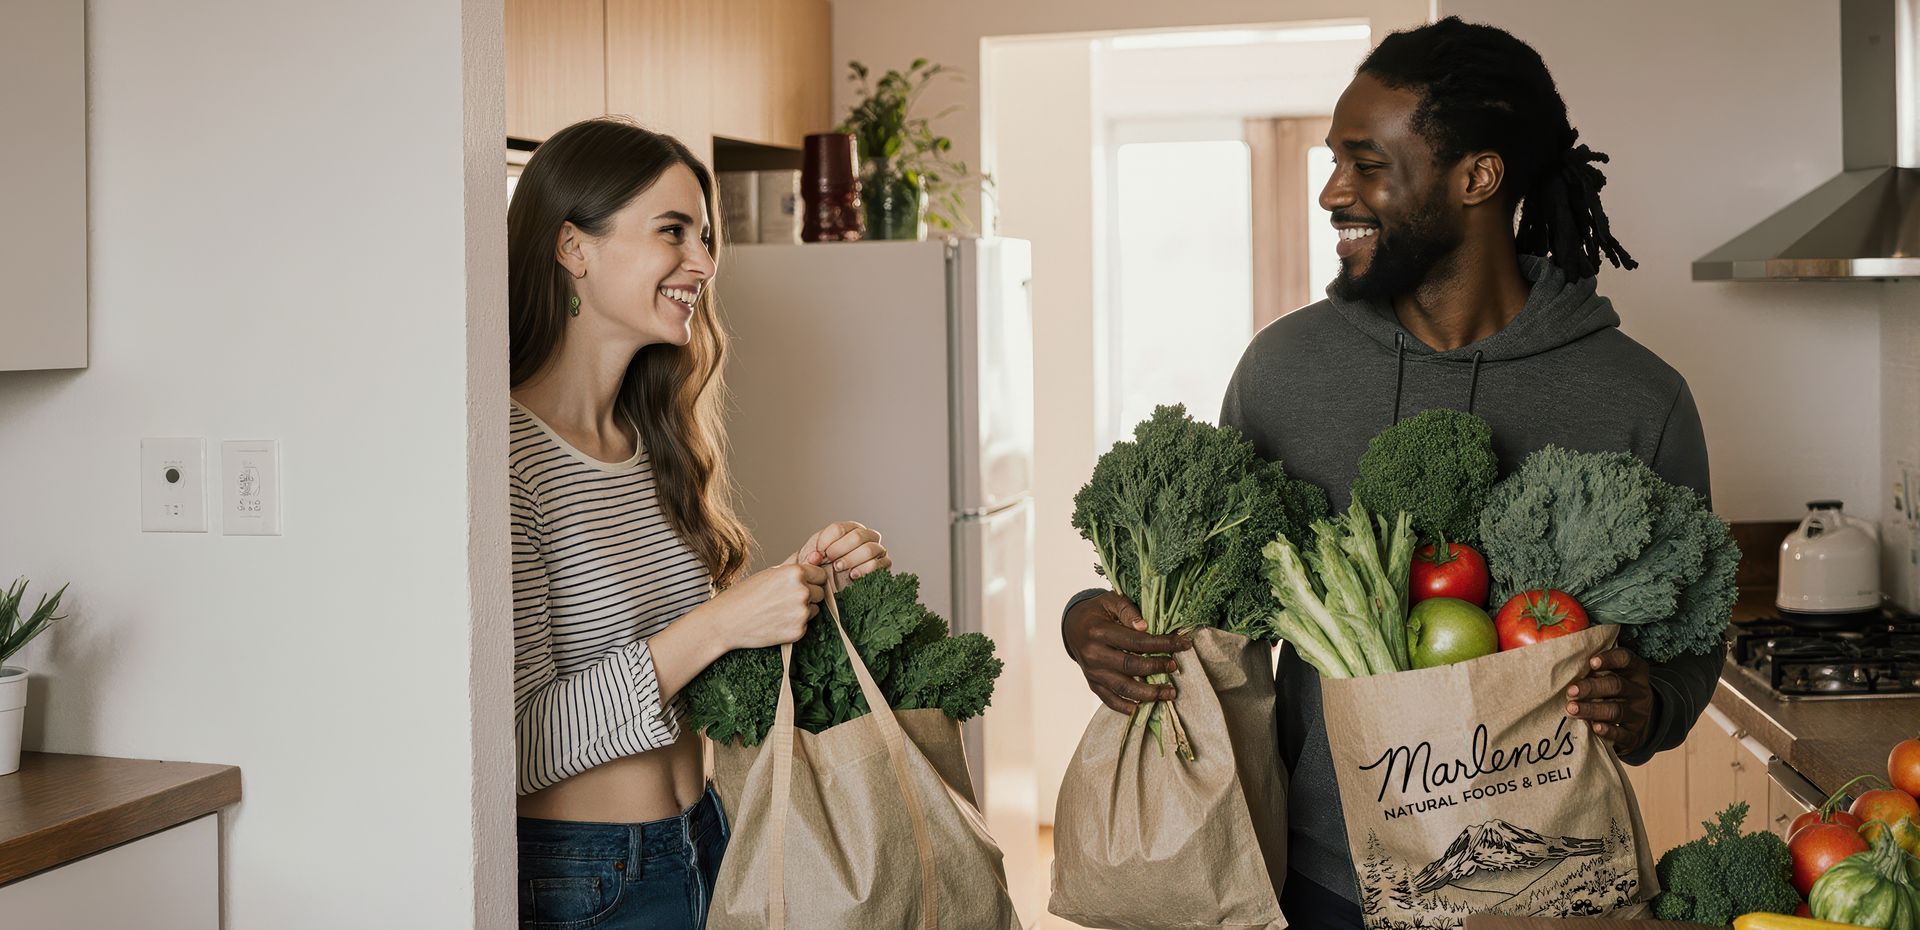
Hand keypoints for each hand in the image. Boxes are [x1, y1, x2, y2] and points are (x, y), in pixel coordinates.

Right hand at [707, 561, 828, 648]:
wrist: (726, 622)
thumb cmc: (744, 595)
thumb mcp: (769, 573)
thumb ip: (793, 570)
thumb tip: (814, 562)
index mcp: (795, 573)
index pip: (821, 575)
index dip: (813, 580)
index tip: (804, 584)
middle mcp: (802, 591)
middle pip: (820, 593)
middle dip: (809, 595)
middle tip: (786, 600)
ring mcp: (801, 613)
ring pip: (814, 609)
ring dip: (803, 610)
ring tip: (779, 611)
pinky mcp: (798, 631)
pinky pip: (806, 625)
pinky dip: (795, 625)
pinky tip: (777, 622)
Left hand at [789, 521, 889, 588]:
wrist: (834, 583)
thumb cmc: (824, 567)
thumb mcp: (814, 557)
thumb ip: (812, 554)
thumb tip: (815, 557)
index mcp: (849, 529)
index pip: (839, 529)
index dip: (827, 541)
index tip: (819, 553)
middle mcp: (867, 536)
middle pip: (857, 536)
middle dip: (840, 549)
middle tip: (829, 560)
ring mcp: (878, 550)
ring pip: (869, 549)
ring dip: (852, 559)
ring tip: (838, 568)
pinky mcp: (884, 565)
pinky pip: (879, 564)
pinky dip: (865, 570)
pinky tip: (853, 575)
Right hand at [1064, 592, 1192, 714]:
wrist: (1071, 625)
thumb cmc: (1096, 611)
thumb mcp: (1110, 601)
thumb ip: (1128, 611)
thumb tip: (1145, 627)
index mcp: (1099, 631)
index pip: (1137, 641)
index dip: (1162, 644)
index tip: (1183, 645)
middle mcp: (1093, 654)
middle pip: (1130, 666)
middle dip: (1156, 668)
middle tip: (1175, 667)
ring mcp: (1092, 672)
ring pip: (1122, 688)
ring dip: (1148, 693)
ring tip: (1168, 693)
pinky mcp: (1092, 682)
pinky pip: (1108, 699)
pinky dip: (1124, 707)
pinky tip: (1141, 709)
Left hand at [1567, 647, 1654, 754]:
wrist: (1637, 724)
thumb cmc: (1615, 693)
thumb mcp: (1612, 677)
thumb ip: (1595, 671)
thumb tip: (1567, 669)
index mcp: (1635, 672)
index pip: (1626, 659)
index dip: (1610, 659)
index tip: (1591, 662)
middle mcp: (1639, 691)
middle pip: (1616, 686)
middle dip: (1591, 688)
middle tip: (1571, 692)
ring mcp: (1639, 714)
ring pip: (1616, 710)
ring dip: (1592, 710)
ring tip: (1572, 709)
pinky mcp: (1635, 735)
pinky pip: (1623, 734)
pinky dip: (1608, 731)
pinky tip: (1595, 727)